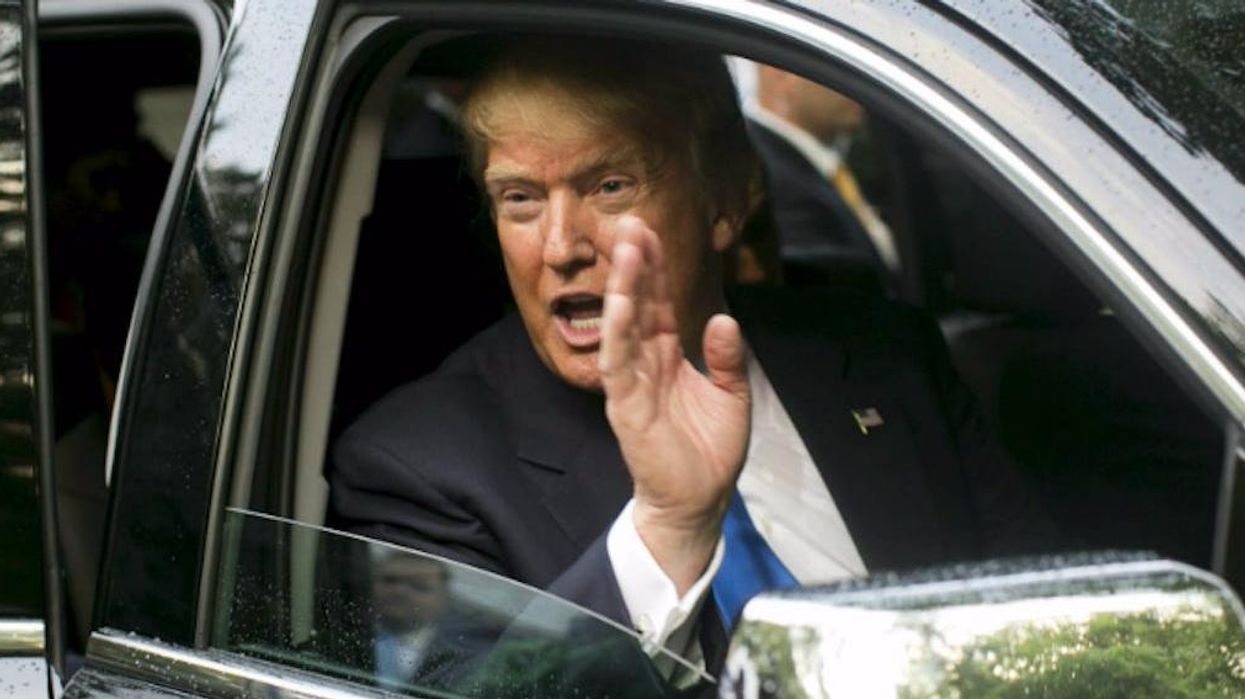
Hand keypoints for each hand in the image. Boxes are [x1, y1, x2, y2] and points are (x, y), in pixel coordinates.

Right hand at [598, 217, 749, 593]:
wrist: (699, 501)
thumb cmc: (709, 452)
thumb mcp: (732, 396)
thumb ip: (728, 357)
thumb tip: (722, 318)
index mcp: (669, 357)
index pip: (658, 303)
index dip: (656, 268)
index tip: (650, 229)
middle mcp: (646, 363)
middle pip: (637, 304)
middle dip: (635, 264)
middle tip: (629, 222)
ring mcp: (632, 383)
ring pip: (623, 325)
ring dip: (624, 286)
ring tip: (627, 249)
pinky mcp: (626, 407)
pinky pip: (618, 363)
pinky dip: (617, 332)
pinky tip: (619, 304)